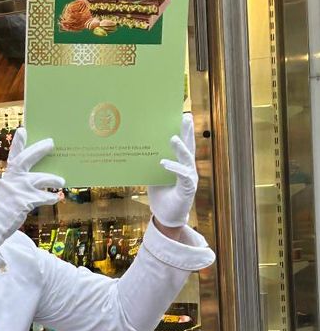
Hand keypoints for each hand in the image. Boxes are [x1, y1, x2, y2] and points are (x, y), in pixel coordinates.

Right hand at [0, 126, 64, 241]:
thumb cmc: (2, 209)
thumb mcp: (8, 192)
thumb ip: (20, 183)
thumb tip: (41, 179)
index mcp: (8, 176)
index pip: (13, 156)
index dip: (18, 143)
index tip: (23, 130)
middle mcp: (12, 180)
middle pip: (25, 159)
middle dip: (39, 150)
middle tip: (51, 142)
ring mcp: (18, 190)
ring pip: (41, 179)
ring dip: (53, 179)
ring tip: (62, 181)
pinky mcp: (25, 201)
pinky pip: (45, 197)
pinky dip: (51, 198)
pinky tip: (55, 199)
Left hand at [148, 113, 197, 229]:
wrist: (166, 217)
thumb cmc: (161, 195)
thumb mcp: (153, 176)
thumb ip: (151, 163)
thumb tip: (140, 148)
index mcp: (181, 163)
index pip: (183, 143)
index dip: (183, 130)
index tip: (181, 114)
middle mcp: (188, 168)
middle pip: (189, 146)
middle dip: (187, 131)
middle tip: (186, 116)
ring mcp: (189, 178)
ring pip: (187, 159)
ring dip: (180, 148)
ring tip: (172, 137)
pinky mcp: (187, 189)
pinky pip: (182, 175)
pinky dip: (173, 168)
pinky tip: (163, 162)